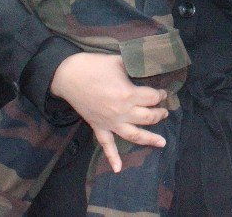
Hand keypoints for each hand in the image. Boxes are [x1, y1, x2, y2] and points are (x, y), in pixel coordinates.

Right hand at [50, 53, 169, 172]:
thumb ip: (135, 66)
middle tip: (164, 111)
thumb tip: (148, 66)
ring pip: (134, 135)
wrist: (67, 76)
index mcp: (128, 95)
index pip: (152, 98)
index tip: (162, 93)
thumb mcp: (119, 61)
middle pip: (148, 117)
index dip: (160, 95)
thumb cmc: (94, 66)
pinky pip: (106, 145)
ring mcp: (110, 122)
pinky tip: (118, 169)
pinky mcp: (98, 126)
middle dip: (159, 114)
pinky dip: (112, 158)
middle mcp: (122, 112)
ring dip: (149, 139)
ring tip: (162, 142)